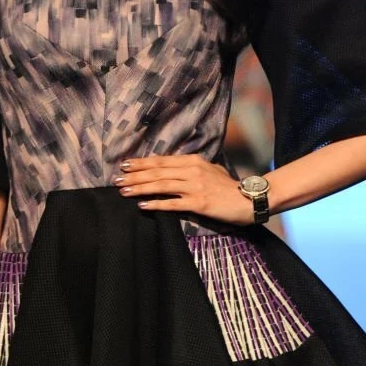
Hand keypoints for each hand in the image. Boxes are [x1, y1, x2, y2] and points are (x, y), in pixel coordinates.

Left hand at [113, 154, 253, 225]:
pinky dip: (156, 204)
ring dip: (140, 188)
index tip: (125, 165)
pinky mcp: (199, 203)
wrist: (249, 200)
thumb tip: (172, 169)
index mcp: (193, 161)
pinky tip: (142, 205)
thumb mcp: (210, 170)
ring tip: (123, 191)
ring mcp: (195, 187)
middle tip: (117, 179)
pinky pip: (172, 204)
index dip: (141, 163)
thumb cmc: (228, 187)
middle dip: (135, 175)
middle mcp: (192, 171)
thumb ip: (191, 168)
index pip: (161, 161)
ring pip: (161, 185)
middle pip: (157, 172)